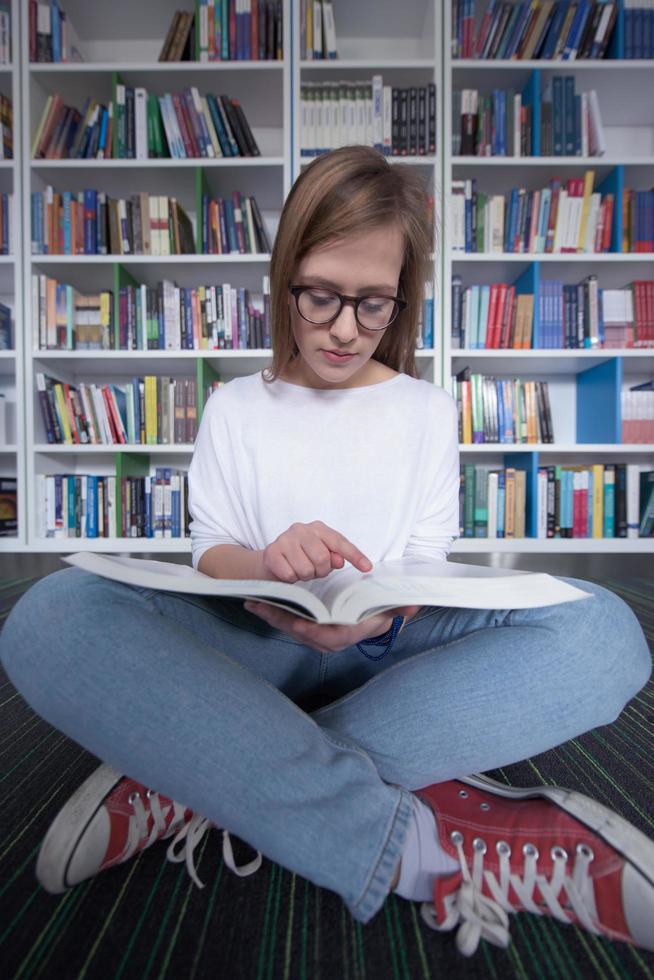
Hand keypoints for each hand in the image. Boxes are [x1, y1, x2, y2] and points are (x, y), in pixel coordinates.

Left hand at [243, 602, 421, 653]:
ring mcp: (314, 636)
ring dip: (271, 616)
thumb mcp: (388, 609)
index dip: (312, 631)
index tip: (298, 624)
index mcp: (345, 635)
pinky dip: (271, 613)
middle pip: (301, 633)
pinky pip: (285, 623)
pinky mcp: (304, 630)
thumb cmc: (377, 613)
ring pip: (289, 628)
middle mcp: (327, 640)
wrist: (370, 620)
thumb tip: (411, 606)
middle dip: (281, 621)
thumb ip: (399, 607)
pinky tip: (255, 603)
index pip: (327, 638)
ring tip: (253, 602)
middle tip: (263, 606)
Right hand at [260, 520, 372, 582]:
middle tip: (313, 570)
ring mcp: (284, 539)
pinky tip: (287, 572)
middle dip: (320, 571)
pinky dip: (291, 579)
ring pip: (306, 569)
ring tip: (299, 570)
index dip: (355, 556)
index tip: (367, 567)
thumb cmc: (300, 558)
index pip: (339, 542)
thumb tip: (339, 561)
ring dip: (304, 576)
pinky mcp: (271, 553)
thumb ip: (334, 557)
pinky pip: (289, 574)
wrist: (270, 561)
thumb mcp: (320, 556)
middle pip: (322, 558)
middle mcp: (301, 529)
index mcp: (318, 528)